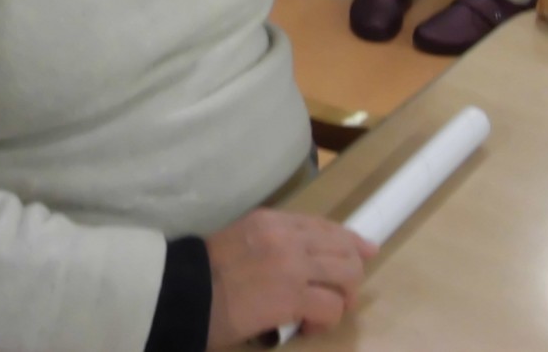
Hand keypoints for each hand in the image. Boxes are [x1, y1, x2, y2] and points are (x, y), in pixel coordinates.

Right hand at [204, 209, 377, 348]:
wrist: (181, 292)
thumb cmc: (199, 273)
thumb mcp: (236, 240)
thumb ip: (267, 243)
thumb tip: (294, 262)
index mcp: (270, 220)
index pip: (323, 225)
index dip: (349, 240)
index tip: (365, 250)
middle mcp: (286, 236)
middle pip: (343, 248)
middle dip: (352, 274)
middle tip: (342, 296)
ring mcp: (292, 265)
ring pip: (347, 275)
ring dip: (343, 298)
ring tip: (326, 313)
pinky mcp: (292, 296)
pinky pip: (331, 307)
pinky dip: (326, 321)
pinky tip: (308, 327)